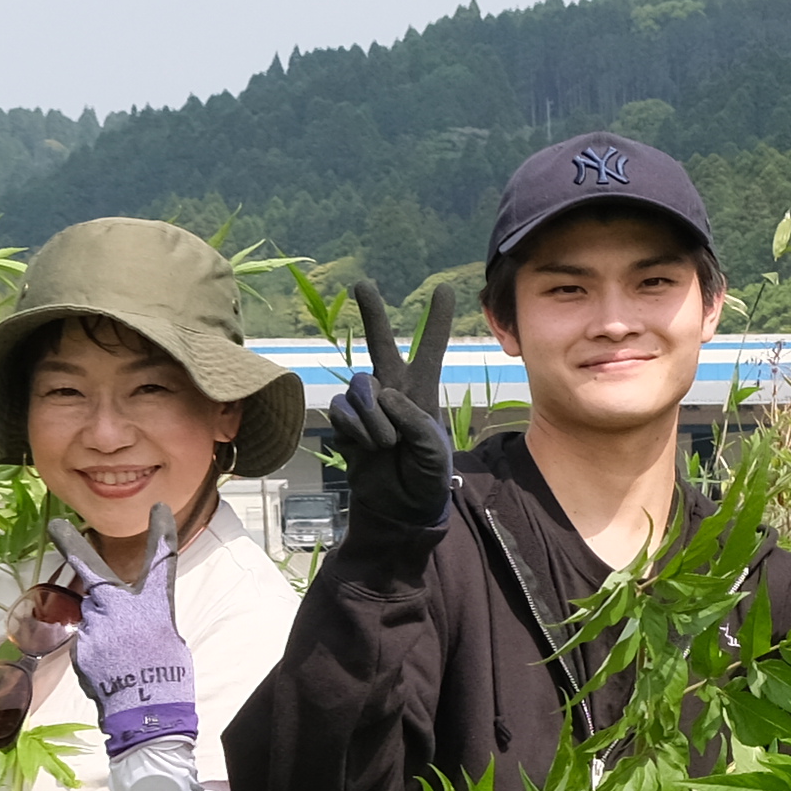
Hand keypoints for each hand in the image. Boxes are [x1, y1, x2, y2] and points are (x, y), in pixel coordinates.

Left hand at [69, 503, 199, 752]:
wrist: (147, 713)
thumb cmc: (168, 680)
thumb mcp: (170, 640)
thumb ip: (147, 619)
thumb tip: (131, 619)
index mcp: (154, 605)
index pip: (161, 560)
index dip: (161, 533)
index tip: (158, 509)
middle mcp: (120, 608)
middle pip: (92, 570)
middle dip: (71, 543)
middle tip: (56, 526)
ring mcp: (96, 626)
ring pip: (92, 617)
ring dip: (103, 630)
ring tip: (121, 658)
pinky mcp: (80, 647)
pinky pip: (87, 642)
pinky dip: (97, 652)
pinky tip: (111, 670)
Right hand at [326, 278, 460, 544]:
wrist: (399, 507)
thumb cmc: (426, 477)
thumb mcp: (435, 450)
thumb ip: (413, 419)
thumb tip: (381, 393)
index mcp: (423, 390)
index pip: (430, 348)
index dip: (437, 320)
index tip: (446, 288)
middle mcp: (393, 389)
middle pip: (380, 342)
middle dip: (371, 313)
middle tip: (363, 284)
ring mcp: (366, 404)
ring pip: (361, 387)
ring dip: (374, 419)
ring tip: (387, 445)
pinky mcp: (345, 421)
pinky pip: (344, 412)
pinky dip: (358, 432)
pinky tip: (368, 449)